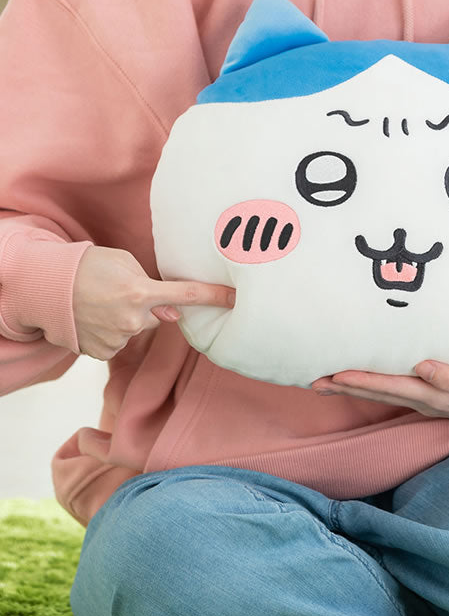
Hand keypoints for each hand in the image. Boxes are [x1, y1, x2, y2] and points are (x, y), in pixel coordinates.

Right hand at [73, 245, 234, 359]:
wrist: (44, 286)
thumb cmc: (88, 266)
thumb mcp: (123, 262)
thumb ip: (153, 286)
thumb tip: (173, 314)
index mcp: (140, 292)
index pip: (186, 296)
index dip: (214, 297)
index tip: (236, 299)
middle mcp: (131, 320)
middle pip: (157, 317)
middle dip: (145, 306)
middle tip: (118, 292)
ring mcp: (116, 339)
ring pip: (137, 330)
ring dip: (126, 319)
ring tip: (100, 303)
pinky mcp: (102, 352)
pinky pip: (119, 342)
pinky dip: (110, 332)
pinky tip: (93, 319)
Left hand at [311, 360, 448, 426]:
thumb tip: (421, 369)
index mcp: (435, 394)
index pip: (390, 387)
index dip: (362, 381)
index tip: (334, 374)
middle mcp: (425, 399)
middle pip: (378, 393)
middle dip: (345, 386)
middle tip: (313, 380)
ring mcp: (427, 399)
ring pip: (383, 393)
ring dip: (353, 387)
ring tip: (326, 380)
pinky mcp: (432, 393)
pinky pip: (395, 389)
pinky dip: (373, 384)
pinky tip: (362, 378)